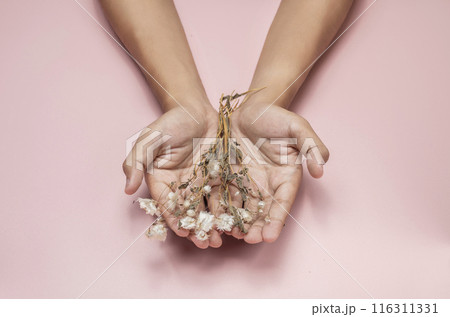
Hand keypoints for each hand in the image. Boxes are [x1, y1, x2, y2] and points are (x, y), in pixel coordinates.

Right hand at [123, 106, 224, 248]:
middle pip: (190, 211)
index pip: (168, 204)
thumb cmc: (170, 123)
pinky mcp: (221, 175)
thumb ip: (136, 163)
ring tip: (222, 239)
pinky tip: (238, 220)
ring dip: (215, 224)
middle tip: (207, 244)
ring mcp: (203, 181)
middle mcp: (183, 185)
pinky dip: (231, 208)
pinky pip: (226, 193)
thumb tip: (126, 190)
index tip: (184, 233)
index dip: (175, 219)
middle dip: (198, 229)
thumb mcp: (149, 140)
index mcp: (163, 180)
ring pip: (209, 207)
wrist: (196, 108)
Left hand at [221, 103, 328, 243]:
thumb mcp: (297, 126)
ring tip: (233, 236)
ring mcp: (246, 181)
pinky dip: (221, 209)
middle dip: (257, 227)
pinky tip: (216, 220)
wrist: (248, 108)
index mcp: (285, 176)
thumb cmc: (275, 116)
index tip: (270, 236)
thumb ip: (312, 145)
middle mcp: (266, 183)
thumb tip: (320, 171)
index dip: (277, 219)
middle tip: (250, 241)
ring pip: (243, 207)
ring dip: (239, 223)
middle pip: (263, 210)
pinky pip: (224, 195)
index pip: (283, 202)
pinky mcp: (228, 177)